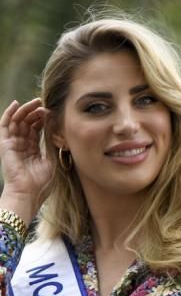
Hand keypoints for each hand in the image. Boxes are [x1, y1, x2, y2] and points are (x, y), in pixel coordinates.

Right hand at [0, 98, 52, 222]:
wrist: (28, 194)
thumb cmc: (41, 183)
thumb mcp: (52, 161)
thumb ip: (53, 145)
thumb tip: (59, 129)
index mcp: (33, 150)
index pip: (37, 129)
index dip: (43, 119)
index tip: (53, 112)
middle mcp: (22, 145)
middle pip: (27, 123)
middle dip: (35, 112)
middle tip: (44, 104)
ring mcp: (13, 144)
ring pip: (17, 121)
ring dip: (25, 110)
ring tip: (35, 102)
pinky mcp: (5, 144)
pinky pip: (5, 125)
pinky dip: (9, 113)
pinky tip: (16, 104)